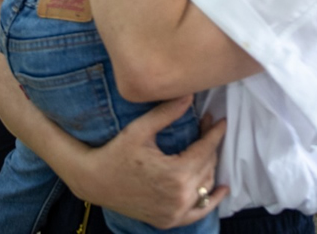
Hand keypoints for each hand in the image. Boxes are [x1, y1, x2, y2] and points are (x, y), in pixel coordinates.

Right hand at [67, 96, 228, 227]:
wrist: (95, 182)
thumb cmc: (115, 153)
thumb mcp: (140, 130)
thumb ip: (167, 113)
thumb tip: (189, 95)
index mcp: (175, 174)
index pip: (205, 150)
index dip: (214, 133)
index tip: (221, 120)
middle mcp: (179, 197)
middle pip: (207, 166)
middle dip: (210, 145)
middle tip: (207, 127)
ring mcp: (175, 212)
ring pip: (205, 186)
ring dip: (209, 167)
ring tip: (207, 149)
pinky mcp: (169, 221)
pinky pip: (198, 213)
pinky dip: (211, 202)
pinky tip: (221, 189)